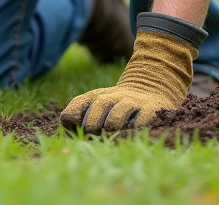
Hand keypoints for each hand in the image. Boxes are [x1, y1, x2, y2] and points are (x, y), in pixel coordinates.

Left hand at [61, 24, 197, 132]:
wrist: (153, 85)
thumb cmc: (118, 103)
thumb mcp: (97, 103)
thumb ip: (78, 111)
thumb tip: (66, 122)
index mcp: (98, 96)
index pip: (82, 101)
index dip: (73, 113)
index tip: (69, 123)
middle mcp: (115, 97)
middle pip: (100, 104)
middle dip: (93, 120)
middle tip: (90, 132)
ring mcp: (133, 102)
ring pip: (120, 111)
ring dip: (112, 122)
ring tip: (109, 131)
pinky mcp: (151, 109)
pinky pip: (143, 119)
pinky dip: (135, 127)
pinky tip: (130, 133)